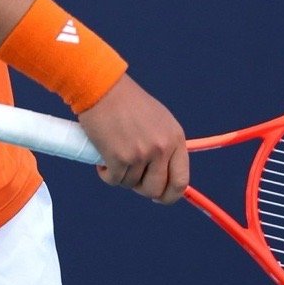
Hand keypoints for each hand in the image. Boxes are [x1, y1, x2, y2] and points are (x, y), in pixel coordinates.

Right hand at [76, 74, 188, 204]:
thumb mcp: (158, 120)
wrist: (102, 88)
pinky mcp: (119, 157)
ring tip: (113, 155)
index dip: (169, 195)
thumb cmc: (127, 101)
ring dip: (120, 175)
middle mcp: (162, 148)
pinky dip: (106, 173)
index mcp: (175, 138)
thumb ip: (165, 146)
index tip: (158, 196)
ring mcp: (141, 153)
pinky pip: (113, 180)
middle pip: (156, 189)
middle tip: (129, 175)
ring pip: (131, 184)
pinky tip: (103, 158)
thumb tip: (164, 176)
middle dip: (140, 188)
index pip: (181, 181)